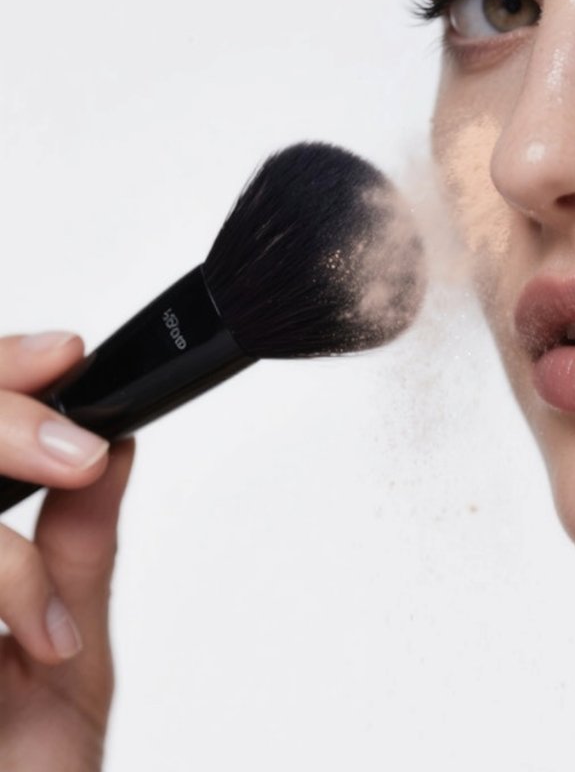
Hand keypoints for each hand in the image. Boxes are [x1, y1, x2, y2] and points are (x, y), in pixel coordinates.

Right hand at [0, 333, 133, 771]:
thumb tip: (118, 447)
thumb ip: (77, 550)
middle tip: (79, 457)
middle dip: (2, 421)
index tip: (68, 356)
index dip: (4, 370)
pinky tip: (31, 654)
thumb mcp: (66, 662)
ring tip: (49, 631)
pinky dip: (5, 590)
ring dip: (3, 558)